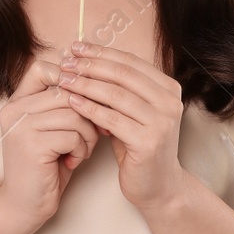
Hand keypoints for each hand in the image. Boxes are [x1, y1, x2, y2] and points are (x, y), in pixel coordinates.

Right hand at [0, 57, 100, 230]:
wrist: (25, 206)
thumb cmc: (46, 166)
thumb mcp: (54, 129)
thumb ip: (65, 104)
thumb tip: (98, 78)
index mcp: (17, 101)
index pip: (42, 68)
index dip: (71, 79)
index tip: (88, 99)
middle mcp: (14, 109)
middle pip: (67, 90)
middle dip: (90, 111)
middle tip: (96, 132)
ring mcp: (20, 126)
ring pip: (74, 112)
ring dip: (88, 133)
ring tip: (82, 149)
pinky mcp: (31, 145)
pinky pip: (73, 134)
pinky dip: (81, 148)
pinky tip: (73, 161)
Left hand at [57, 41, 185, 212]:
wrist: (158, 186)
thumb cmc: (140, 147)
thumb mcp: (133, 113)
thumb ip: (119, 90)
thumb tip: (84, 60)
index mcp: (169, 88)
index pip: (130, 61)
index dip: (101, 52)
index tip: (76, 47)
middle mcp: (170, 101)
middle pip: (123, 74)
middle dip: (90, 65)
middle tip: (65, 61)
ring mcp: (162, 122)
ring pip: (115, 94)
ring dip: (85, 84)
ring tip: (63, 80)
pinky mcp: (148, 142)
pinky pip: (112, 119)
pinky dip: (89, 108)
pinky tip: (71, 102)